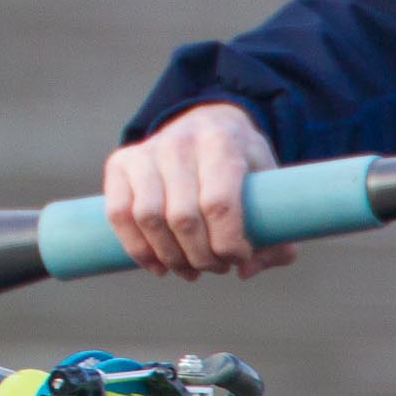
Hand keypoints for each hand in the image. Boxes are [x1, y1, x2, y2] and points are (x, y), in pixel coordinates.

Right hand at [102, 102, 296, 278]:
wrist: (207, 124)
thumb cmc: (245, 168)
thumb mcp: (274, 190)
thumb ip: (276, 236)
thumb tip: (244, 270)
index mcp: (222, 143)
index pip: (219, 203)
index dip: (228, 243)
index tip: (238, 258)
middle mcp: (180, 143)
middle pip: (183, 217)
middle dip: (201, 256)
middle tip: (216, 267)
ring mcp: (146, 152)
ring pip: (148, 218)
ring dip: (170, 256)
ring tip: (190, 269)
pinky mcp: (120, 163)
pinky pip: (118, 213)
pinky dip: (136, 248)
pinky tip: (157, 265)